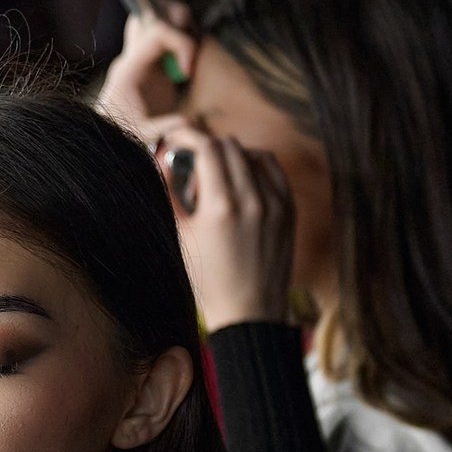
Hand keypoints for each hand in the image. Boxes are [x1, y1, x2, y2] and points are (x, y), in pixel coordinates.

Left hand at [100, 0, 197, 140]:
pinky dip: (180, 36)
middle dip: (181, 22)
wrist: (108, 132)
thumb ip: (163, 127)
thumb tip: (187, 122)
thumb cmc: (124, 132)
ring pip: (158, 16)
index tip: (187, 72)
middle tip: (193, 51)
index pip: (158, 32)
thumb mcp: (143, 133)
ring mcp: (139, 53)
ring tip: (189, 57)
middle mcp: (132, 54)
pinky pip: (163, 31)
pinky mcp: (149, 58)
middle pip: (155, 13)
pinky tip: (186, 61)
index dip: (181, 44)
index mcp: (130, 67)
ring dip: (181, 26)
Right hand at [149, 118, 294, 328]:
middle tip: (192, 169)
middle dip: (206, 148)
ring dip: (230, 157)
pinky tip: (242, 184)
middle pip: (229, 146)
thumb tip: (162, 158)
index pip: (207, 148)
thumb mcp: (181, 236)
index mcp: (222, 206)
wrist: (249, 314)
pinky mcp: (289, 210)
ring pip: (252, 154)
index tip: (175, 140)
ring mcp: (276, 204)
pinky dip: (255, 167)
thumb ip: (170, 192)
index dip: (187, 137)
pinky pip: (272, 171)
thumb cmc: (209, 280)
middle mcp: (253, 199)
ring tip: (217, 181)